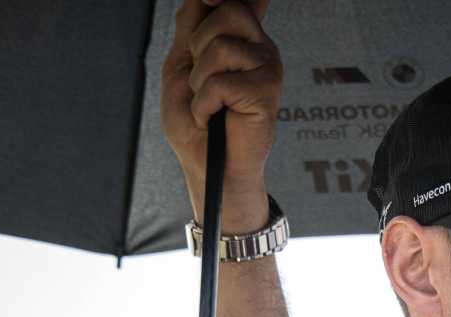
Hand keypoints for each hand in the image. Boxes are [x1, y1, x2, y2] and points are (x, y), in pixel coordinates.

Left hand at [162, 0, 281, 231]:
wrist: (207, 168)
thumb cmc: (196, 121)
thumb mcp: (183, 62)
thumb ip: (192, 23)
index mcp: (242, 36)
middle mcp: (260, 47)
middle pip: (229, 9)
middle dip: (199, 43)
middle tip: (201, 79)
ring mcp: (267, 68)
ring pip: (220, 45)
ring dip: (200, 80)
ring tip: (208, 104)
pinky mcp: (268, 92)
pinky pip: (221, 82)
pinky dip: (204, 104)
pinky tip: (213, 119)